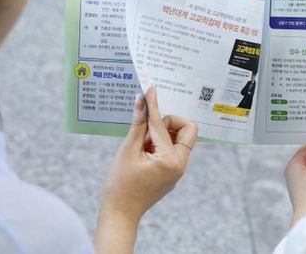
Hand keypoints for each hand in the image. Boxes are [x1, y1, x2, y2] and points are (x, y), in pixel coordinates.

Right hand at [95, 86, 197, 252]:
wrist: (119, 214)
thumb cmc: (120, 185)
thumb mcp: (127, 151)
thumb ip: (137, 124)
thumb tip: (141, 100)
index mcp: (170, 160)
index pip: (163, 125)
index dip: (154, 107)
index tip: (150, 90)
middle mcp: (180, 165)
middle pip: (186, 129)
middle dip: (168, 122)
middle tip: (147, 129)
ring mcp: (177, 170)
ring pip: (179, 139)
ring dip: (162, 134)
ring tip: (140, 145)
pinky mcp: (172, 173)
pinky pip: (172, 150)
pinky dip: (160, 144)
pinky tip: (141, 151)